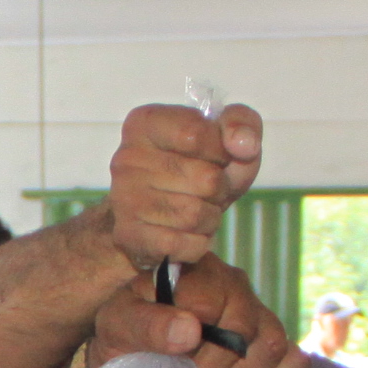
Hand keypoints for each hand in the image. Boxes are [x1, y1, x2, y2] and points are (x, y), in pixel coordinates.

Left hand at [86, 259, 309, 367]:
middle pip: (246, 327)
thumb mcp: (117, 326)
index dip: (196, 343)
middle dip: (215, 365)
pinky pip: (293, 361)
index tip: (175, 362)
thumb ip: (145, 324)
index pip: (213, 303)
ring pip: (273, 344)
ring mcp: (254, 311)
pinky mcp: (268, 340)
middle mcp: (231, 284)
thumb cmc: (124, 333)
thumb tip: (190, 330)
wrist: (133, 351)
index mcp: (193, 272)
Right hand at [99, 101, 262, 271]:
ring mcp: (124, 198)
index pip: (196, 134)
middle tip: (207, 190)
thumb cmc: (195, 168)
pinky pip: (186, 244)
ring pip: (196, 215)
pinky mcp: (129, 235)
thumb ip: (242, 125)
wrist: (154, 215)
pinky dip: (198, 242)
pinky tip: (186, 233)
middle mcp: (127, 158)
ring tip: (197, 210)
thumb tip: (243, 144)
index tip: (216, 157)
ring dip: (210, 217)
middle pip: (206, 179)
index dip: (220, 151)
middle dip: (220, 189)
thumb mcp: (225, 139)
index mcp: (145, 123)